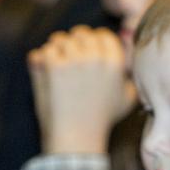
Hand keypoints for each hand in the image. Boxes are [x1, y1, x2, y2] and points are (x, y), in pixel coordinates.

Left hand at [28, 26, 133, 153]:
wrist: (77, 137)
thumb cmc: (102, 121)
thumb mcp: (127, 100)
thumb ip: (129, 79)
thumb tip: (125, 68)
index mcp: (115, 62)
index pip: (103, 35)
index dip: (94, 40)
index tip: (87, 50)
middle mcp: (96, 56)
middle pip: (81, 33)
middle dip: (74, 42)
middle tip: (68, 55)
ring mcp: (73, 59)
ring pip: (60, 39)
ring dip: (56, 48)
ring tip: (55, 62)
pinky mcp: (53, 66)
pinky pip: (43, 51)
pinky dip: (41, 59)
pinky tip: (44, 69)